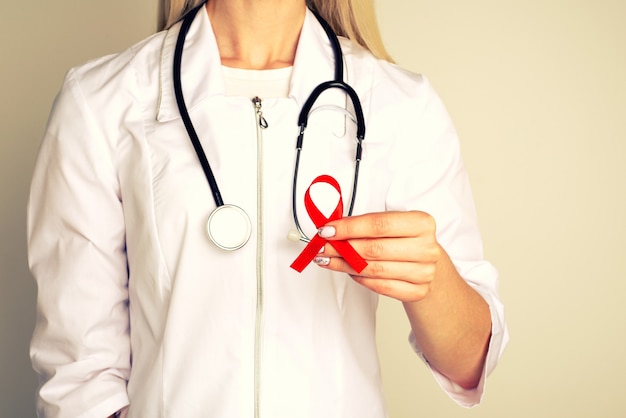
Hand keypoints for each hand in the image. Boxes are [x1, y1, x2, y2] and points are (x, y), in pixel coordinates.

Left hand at [314, 211, 441, 302]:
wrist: (428, 262)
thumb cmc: (404, 238)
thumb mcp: (392, 223)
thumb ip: (365, 224)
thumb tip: (332, 229)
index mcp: (422, 223)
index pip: (378, 224)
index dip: (349, 228)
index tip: (327, 230)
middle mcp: (427, 248)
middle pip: (374, 249)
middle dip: (342, 248)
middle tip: (322, 247)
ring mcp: (424, 272)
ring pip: (374, 270)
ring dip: (344, 264)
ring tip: (328, 259)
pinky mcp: (417, 291)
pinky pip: (379, 286)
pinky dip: (359, 278)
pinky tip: (347, 270)